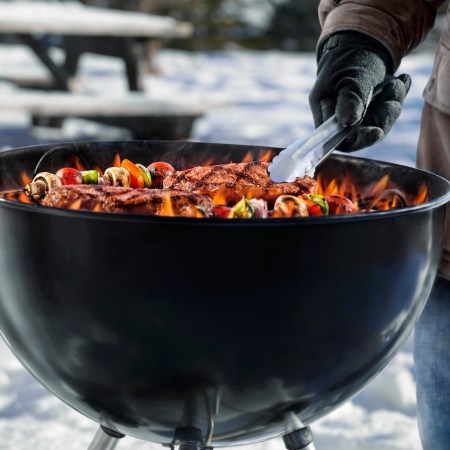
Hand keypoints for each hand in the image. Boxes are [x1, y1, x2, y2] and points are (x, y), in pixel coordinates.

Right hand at [309, 31, 410, 151]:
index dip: (358, 139)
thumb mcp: (350, 74)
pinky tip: (402, 80)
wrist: (360, 41)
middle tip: (394, 91)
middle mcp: (341, 118)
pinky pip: (389, 112)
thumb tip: (348, 122)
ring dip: (393, 103)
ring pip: (380, 123)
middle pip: (363, 133)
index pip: (339, 138)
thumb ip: (350, 98)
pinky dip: (398, 96)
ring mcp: (358, 115)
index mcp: (326, 112)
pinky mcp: (373, 109)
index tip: (377, 131)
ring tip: (397, 82)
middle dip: (383, 116)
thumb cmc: (349, 57)